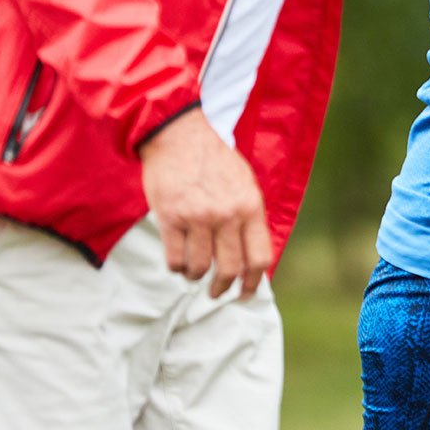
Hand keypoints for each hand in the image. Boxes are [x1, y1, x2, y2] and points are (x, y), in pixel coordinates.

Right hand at [138, 108, 271, 298]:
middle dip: (222, 288)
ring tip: (192, 272)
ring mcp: (198, 217)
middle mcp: (227, 215)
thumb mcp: (245, 184)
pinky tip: (177, 260)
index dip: (254, 282)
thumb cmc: (215, 161)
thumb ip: (249, 216)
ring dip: (194, 276)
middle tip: (216, 293)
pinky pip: (174, 259)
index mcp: (251, 206)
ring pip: (199, 268)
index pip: (259, 257)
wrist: (181, 137)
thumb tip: (251, 255)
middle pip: (229, 269)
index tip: (246, 293)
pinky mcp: (171, 218)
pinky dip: (176, 267)